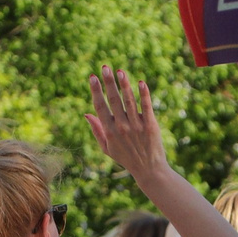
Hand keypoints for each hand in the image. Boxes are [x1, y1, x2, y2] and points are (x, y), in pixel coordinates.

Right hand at [85, 68, 172, 183]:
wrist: (149, 169)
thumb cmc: (126, 158)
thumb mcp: (107, 148)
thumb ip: (96, 130)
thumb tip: (87, 113)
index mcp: (109, 132)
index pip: (100, 107)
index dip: (96, 91)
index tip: (93, 77)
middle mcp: (122, 127)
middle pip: (113, 100)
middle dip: (108, 82)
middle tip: (105, 67)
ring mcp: (137, 126)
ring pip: (129, 101)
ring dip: (124, 84)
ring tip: (120, 71)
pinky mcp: (150, 125)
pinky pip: (146, 106)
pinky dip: (144, 94)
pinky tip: (140, 82)